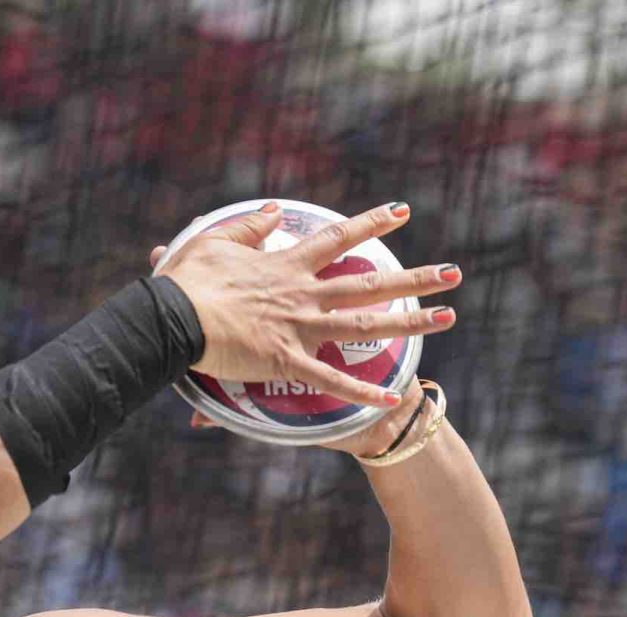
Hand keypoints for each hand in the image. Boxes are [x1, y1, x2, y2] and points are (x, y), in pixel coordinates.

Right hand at [148, 201, 461, 414]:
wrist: (172, 317)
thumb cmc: (185, 283)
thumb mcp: (213, 242)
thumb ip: (249, 226)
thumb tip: (274, 210)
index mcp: (287, 266)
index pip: (339, 239)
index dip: (372, 224)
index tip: (402, 213)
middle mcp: (303, 293)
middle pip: (370, 282)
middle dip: (415, 278)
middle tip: (453, 273)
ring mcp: (299, 327)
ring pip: (365, 324)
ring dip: (411, 322)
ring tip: (449, 317)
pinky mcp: (286, 361)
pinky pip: (331, 379)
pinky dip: (362, 391)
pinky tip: (393, 397)